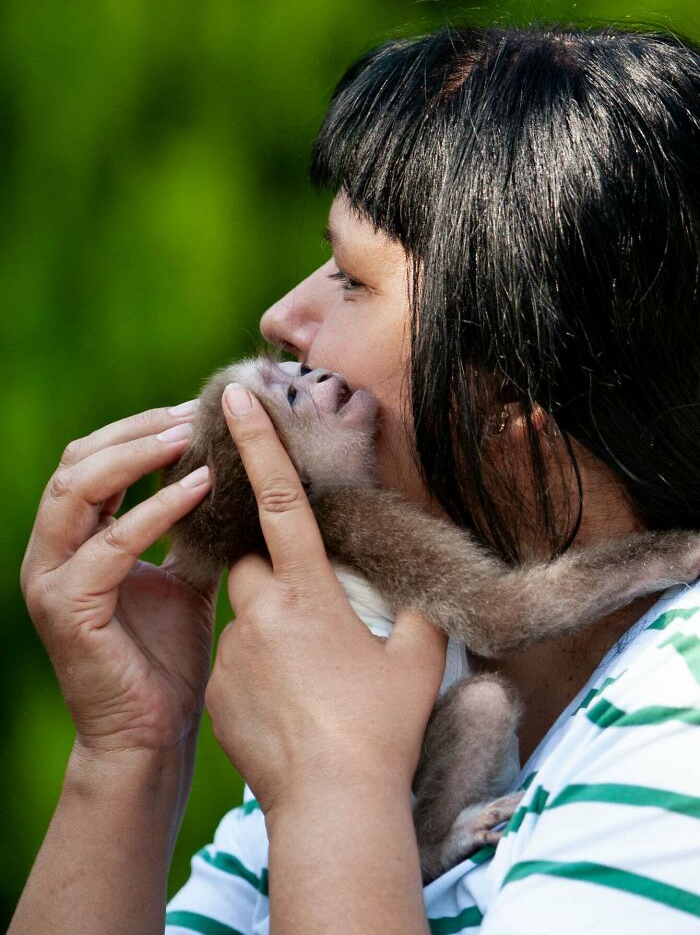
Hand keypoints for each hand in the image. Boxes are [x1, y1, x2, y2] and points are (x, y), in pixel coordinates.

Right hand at [21, 404, 217, 755]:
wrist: (152, 733)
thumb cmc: (167, 654)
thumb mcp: (181, 573)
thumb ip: (187, 526)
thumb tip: (228, 474)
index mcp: (73, 539)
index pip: (91, 459)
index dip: (139, 428)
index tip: (195, 410)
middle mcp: (50, 552)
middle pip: (76, 462)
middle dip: (136, 430)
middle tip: (193, 414)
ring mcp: (50, 580)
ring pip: (77, 490)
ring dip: (136, 456)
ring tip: (189, 437)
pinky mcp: (66, 610)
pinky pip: (110, 546)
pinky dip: (154, 511)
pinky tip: (198, 489)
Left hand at [204, 384, 446, 816]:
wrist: (332, 804)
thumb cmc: (383, 726)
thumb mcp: (417, 658)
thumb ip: (414, 609)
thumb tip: (418, 584)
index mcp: (309, 589)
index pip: (279, 498)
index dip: (258, 444)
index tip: (233, 397)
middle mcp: (261, 610)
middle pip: (249, 558)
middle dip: (270, 563)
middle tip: (309, 606)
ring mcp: (233, 651)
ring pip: (244, 612)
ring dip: (270, 624)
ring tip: (307, 676)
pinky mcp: (216, 688)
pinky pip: (234, 658)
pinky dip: (256, 668)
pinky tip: (287, 706)